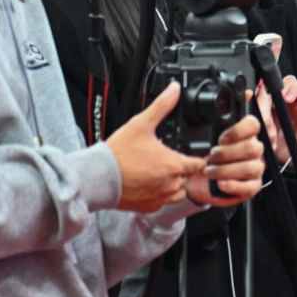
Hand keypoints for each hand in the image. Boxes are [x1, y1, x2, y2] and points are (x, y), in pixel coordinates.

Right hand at [108, 84, 203, 211]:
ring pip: (179, 192)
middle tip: (168, 160)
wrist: (96, 177)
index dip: (198, 157)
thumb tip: (174, 89)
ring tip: (158, 172)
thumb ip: (162, 106)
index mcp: (175, 164)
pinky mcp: (150, 208)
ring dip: (174, 183)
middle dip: (183, 169)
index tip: (192, 154)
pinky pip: (163, 203)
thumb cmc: (117, 153)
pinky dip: (160, 194)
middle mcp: (172, 184)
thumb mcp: (141, 123)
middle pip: (189, 177)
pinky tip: (148, 184)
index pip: (200, 163)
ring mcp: (161, 198)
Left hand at [187, 115, 265, 207]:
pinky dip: (233, 185)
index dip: (238, 131)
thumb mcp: (205, 132)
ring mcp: (255, 168)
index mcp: (245, 134)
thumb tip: (244, 95)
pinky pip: (250, 187)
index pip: (254, 125)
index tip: (222, 138)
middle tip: (211, 156)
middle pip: (253, 148)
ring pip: (251, 168)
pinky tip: (220, 183)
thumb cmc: (204, 154)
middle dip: (228, 153)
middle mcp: (254, 150)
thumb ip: (219, 112)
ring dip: (227, 170)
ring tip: (209, 171)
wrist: (196, 178)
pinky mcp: (251, 186)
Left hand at [259, 75, 296, 166]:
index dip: (270, 82)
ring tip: (290, 98)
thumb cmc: (276, 144)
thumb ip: (259, 110)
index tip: (264, 86)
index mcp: (273, 101)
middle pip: (288, 81)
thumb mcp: (263, 128)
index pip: (273, 83)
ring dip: (296, 87)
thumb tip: (250, 92)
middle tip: (279, 95)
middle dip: (284, 85)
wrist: (291, 160)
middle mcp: (289, 100)